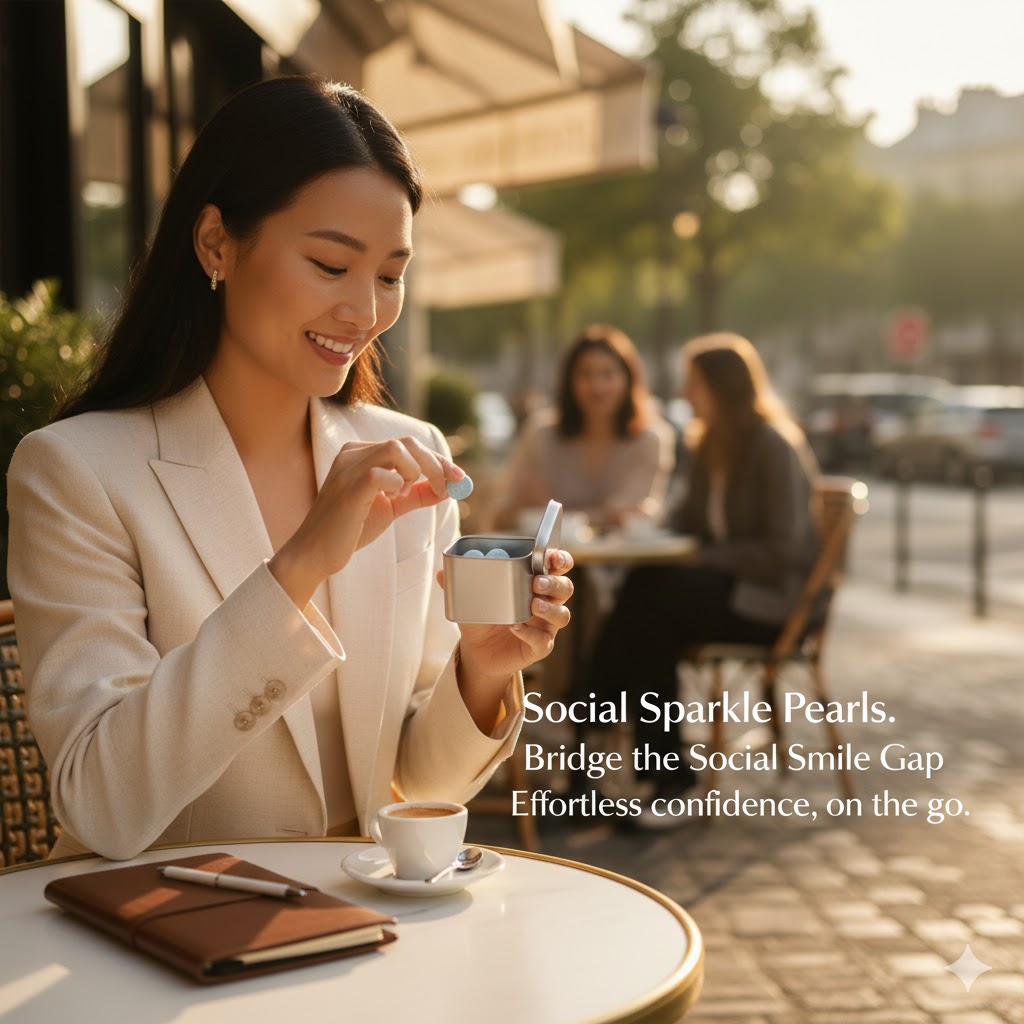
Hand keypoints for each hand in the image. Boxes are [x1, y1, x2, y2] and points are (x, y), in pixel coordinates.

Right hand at [271, 436, 462, 606]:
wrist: (318, 552)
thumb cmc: (351, 528)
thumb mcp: (390, 506)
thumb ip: (415, 494)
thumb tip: (445, 488)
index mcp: (362, 453)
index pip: (408, 445)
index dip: (438, 460)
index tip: (459, 478)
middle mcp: (354, 453)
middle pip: (407, 442)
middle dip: (435, 465)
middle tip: (445, 488)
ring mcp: (349, 466)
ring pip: (397, 449)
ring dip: (415, 471)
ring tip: (405, 494)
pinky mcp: (349, 486)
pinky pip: (384, 474)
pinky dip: (398, 485)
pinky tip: (392, 499)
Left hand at [442, 549, 573, 709]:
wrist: (478, 651)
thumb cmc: (482, 616)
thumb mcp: (470, 597)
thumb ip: (458, 583)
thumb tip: (441, 572)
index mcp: (536, 582)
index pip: (558, 566)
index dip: (560, 559)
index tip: (551, 556)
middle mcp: (547, 602)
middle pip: (565, 588)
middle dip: (554, 583)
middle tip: (536, 582)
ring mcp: (546, 626)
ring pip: (562, 614)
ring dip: (549, 608)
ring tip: (532, 606)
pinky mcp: (540, 646)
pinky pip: (543, 640)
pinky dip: (530, 633)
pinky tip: (515, 627)